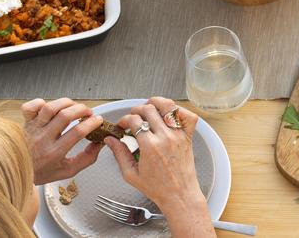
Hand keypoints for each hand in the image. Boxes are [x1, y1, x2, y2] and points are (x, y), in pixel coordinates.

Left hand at [21, 98, 104, 184]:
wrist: (18, 171)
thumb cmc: (41, 172)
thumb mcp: (68, 171)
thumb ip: (86, 159)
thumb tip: (99, 144)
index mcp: (54, 153)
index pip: (77, 132)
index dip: (92, 123)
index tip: (98, 120)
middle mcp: (43, 139)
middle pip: (65, 116)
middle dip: (82, 110)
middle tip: (88, 112)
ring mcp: (33, 129)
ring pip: (50, 107)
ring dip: (66, 103)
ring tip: (74, 106)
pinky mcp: (25, 123)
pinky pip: (30, 107)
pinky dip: (40, 102)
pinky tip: (51, 107)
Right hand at [107, 97, 205, 216]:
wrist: (179, 195)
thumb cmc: (157, 188)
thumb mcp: (131, 174)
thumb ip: (119, 154)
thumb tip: (110, 140)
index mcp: (150, 146)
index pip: (134, 120)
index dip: (124, 120)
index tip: (123, 125)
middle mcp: (165, 137)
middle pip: (148, 109)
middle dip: (137, 109)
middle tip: (133, 116)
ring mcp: (179, 135)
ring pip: (168, 107)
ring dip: (157, 102)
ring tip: (149, 107)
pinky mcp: (188, 137)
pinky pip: (188, 116)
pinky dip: (179, 110)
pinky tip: (169, 114)